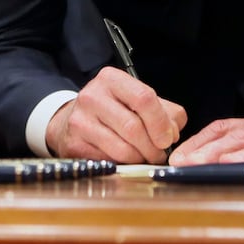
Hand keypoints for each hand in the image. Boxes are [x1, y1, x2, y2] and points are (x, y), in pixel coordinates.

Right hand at [45, 66, 186, 162]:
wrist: (71, 119)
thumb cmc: (112, 109)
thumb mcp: (137, 100)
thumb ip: (164, 112)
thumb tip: (173, 133)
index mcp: (112, 79)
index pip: (144, 98)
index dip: (160, 123)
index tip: (167, 139)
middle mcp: (92, 96)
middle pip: (133, 127)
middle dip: (152, 147)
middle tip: (158, 154)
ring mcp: (80, 120)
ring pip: (122, 148)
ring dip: (140, 158)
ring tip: (144, 157)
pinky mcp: (73, 144)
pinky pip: (108, 161)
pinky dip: (123, 165)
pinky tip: (125, 160)